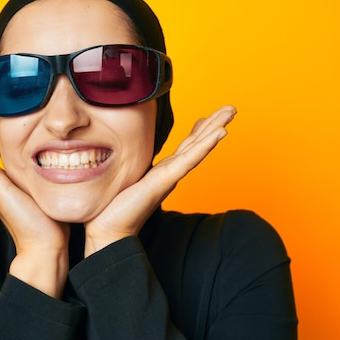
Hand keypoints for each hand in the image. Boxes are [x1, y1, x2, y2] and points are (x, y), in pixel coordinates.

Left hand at [83, 105, 236, 255]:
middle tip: (231, 108)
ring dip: (216, 127)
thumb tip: (119, 155)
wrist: (108, 231)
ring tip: (231, 111)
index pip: (184, 147)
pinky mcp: (165, 180)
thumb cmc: (112, 209)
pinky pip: (189, 159)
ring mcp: (170, 176)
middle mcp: (169, 173)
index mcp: (161, 172)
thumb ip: (130, 169)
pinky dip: (206, 145)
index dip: (197, 131)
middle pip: (197, 143)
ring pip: (198, 147)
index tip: (206, 116)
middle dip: (214, 124)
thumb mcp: (125, 179)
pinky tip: (220, 132)